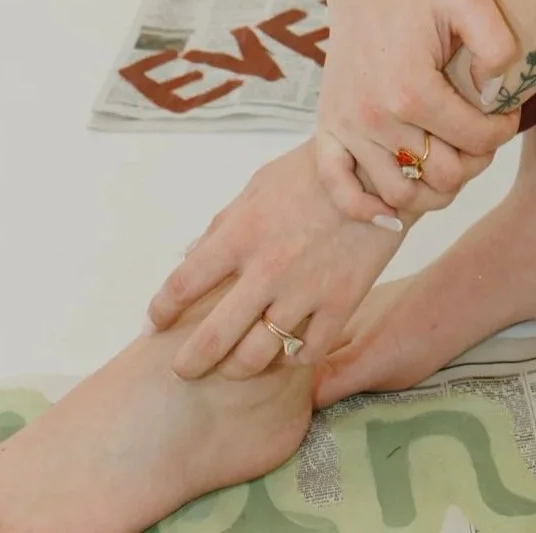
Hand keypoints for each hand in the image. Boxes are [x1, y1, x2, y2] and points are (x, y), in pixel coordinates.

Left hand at [146, 139, 412, 378]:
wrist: (380, 166)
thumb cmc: (313, 171)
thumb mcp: (260, 185)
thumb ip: (223, 224)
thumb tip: (190, 258)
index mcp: (241, 233)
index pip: (180, 286)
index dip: (160, 311)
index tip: (156, 322)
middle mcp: (267, 268)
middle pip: (211, 339)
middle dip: (188, 362)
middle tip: (183, 369)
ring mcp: (306, 289)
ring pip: (255, 357)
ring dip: (237, 367)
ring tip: (234, 365)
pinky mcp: (342, 302)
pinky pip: (306, 353)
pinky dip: (291, 359)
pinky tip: (287, 350)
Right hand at [313, 0, 520, 223]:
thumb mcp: (473, 1)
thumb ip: (498, 45)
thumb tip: (495, 96)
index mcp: (412, 88)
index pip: (477, 140)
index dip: (503, 130)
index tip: (507, 112)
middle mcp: (375, 115)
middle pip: (444, 175)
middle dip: (475, 159)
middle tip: (481, 134)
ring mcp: (348, 125)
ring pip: (402, 194)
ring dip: (435, 187)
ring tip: (451, 156)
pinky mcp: (328, 128)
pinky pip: (340, 189)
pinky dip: (367, 208)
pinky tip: (394, 210)